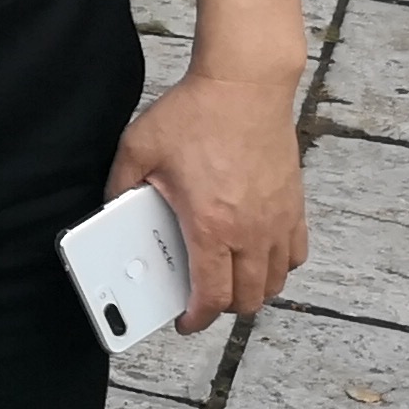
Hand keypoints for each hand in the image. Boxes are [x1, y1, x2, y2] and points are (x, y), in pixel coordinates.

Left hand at [109, 68, 307, 328]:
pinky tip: (258, 256)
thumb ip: (120, 186)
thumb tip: (112, 212)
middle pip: (248, 298)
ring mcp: (278, 221)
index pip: (211, 294)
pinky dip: (278, 267)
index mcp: (210, 224)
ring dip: (252, 291)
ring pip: (275, 282)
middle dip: (222, 309)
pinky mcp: (294, 206)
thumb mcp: (138, 148)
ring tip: (227, 281)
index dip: (196, 318)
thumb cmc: (195, 114)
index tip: (184, 322)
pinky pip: (295, 255)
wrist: (245, 85)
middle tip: (201, 299)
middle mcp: (251, 231)